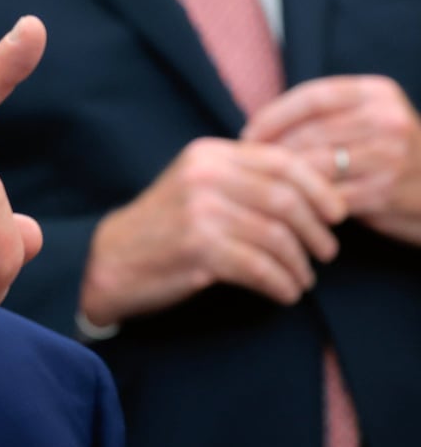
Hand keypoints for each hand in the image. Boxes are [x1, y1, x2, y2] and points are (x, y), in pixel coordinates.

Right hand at [79, 137, 345, 326]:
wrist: (109, 260)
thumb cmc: (162, 227)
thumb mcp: (197, 185)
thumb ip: (242, 178)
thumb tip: (315, 186)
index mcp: (208, 154)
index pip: (282, 162)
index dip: (320, 189)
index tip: (336, 215)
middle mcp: (204, 176)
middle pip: (286, 199)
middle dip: (315, 231)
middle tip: (326, 252)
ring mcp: (199, 212)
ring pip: (276, 236)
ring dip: (299, 264)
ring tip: (302, 279)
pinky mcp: (197, 249)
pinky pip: (259, 268)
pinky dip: (280, 284)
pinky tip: (283, 293)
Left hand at [242, 75, 420, 245]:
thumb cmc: (386, 154)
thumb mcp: (366, 120)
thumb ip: (324, 115)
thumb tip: (256, 126)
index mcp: (377, 93)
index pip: (312, 97)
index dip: (272, 116)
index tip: (246, 135)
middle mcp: (387, 119)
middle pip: (308, 132)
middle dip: (270, 150)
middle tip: (246, 166)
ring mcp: (389, 155)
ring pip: (314, 164)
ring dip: (281, 177)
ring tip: (261, 184)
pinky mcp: (385, 191)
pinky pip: (327, 195)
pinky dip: (302, 201)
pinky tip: (287, 206)